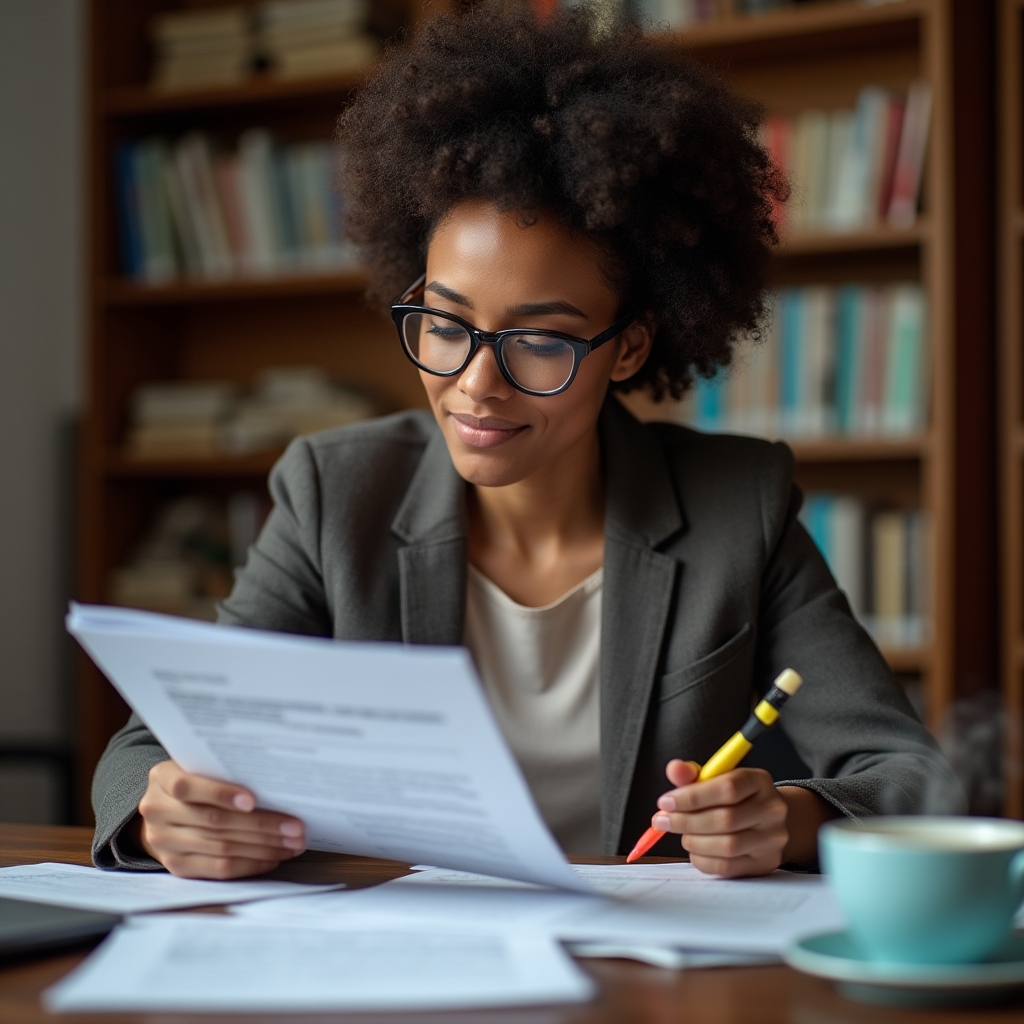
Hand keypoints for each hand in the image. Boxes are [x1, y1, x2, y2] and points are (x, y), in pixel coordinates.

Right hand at [135, 760, 305, 878]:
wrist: (163, 811)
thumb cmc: (195, 781)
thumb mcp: (199, 766)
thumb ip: (223, 770)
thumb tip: (275, 780)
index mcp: (162, 778)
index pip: (187, 786)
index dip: (221, 793)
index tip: (254, 800)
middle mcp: (158, 811)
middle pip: (214, 821)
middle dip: (261, 824)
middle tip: (295, 827)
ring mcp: (164, 842)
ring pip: (221, 846)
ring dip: (263, 846)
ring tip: (292, 843)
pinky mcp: (177, 866)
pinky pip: (219, 868)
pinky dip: (251, 864)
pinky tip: (273, 857)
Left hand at [651, 759, 790, 877]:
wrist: (768, 821)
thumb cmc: (735, 798)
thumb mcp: (716, 779)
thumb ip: (692, 775)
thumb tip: (674, 770)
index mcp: (758, 781)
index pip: (727, 788)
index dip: (692, 796)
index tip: (665, 802)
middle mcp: (771, 809)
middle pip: (725, 819)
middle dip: (686, 821)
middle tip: (662, 821)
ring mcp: (771, 839)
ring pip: (727, 845)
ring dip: (694, 841)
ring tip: (682, 835)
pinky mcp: (764, 863)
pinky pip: (728, 867)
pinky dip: (703, 860)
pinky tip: (694, 850)